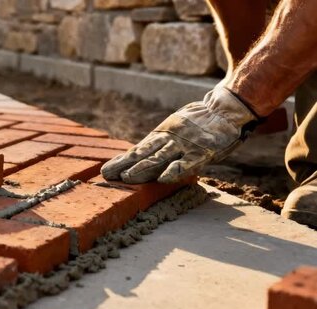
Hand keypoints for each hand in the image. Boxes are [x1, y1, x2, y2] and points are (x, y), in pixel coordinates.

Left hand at [101, 86, 257, 183]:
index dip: (120, 161)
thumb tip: (137, 155)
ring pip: (160, 158)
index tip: (105, 170)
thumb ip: (160, 142)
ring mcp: (184, 145)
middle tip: (107, 175)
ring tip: (126, 177)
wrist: (225, 110)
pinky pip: (187, 163)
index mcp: (160, 136)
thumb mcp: (174, 128)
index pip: (136, 150)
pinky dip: (176, 170)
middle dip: (124, 166)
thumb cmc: (198, 123)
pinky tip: (164, 178)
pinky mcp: (201, 151)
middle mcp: (168, 140)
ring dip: (143, 168)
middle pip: (142, 155)